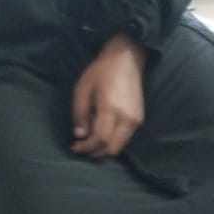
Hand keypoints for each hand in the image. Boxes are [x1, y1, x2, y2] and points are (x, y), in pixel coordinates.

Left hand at [71, 33, 146, 157]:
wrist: (126, 61)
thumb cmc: (101, 72)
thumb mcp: (82, 89)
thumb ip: (80, 114)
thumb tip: (80, 135)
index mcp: (111, 109)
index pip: (100, 139)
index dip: (86, 147)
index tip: (74, 147)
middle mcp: (127, 119)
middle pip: (112, 148)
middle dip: (96, 152)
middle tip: (82, 148)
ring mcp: (136, 120)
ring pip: (120, 146)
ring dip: (104, 148)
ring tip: (90, 141)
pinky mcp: (139, 120)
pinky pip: (125, 138)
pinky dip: (112, 141)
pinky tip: (101, 132)